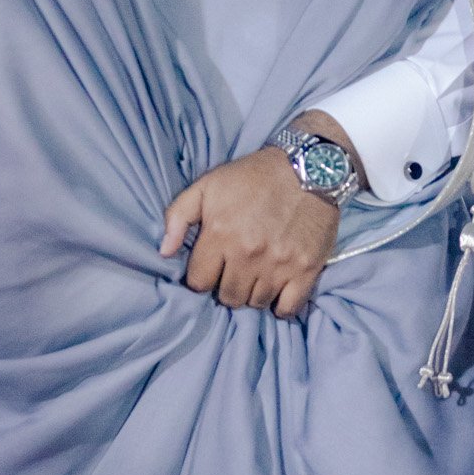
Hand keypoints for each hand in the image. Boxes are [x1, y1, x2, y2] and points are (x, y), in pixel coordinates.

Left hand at [161, 124, 351, 316]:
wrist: (309, 167)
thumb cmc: (253, 176)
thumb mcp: (208, 185)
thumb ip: (178, 216)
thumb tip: (164, 252)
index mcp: (221, 234)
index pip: (199, 282)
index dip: (202, 277)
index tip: (211, 267)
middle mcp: (248, 254)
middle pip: (228, 297)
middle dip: (226, 287)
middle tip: (234, 272)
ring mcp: (279, 264)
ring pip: (255, 303)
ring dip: (252, 294)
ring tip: (255, 277)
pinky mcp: (306, 269)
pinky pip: (288, 307)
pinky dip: (280, 306)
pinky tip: (276, 291)